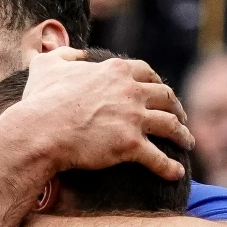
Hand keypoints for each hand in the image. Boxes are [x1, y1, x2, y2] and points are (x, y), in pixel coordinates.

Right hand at [0, 49, 192, 179]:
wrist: (39, 130)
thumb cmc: (40, 101)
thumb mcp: (47, 66)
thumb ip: (62, 54)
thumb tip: (75, 53)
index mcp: (115, 71)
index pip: (146, 72)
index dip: (155, 82)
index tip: (160, 91)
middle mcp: (130, 91)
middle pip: (165, 96)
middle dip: (176, 107)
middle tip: (180, 117)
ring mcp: (133, 118)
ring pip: (170, 125)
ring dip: (182, 135)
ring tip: (187, 143)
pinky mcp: (130, 145)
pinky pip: (157, 157)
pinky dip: (170, 166)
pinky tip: (177, 173)